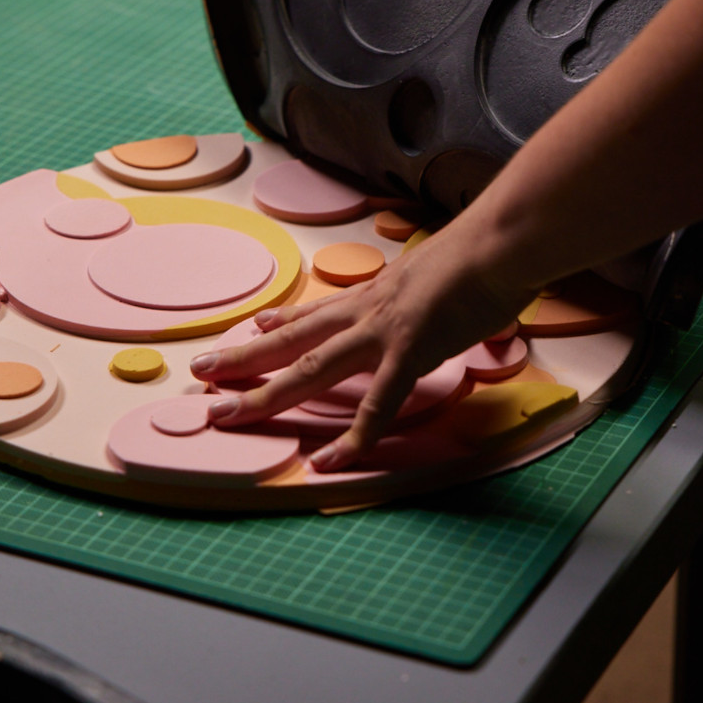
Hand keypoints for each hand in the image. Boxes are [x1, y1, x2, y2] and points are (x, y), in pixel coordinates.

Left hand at [189, 223, 537, 471]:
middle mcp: (365, 311)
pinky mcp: (409, 353)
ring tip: (225, 412)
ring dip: (264, 394)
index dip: (280, 321)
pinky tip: (328, 461)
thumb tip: (449, 297)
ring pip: (310, 368)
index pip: (316, 311)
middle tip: (200, 372)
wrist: (502, 241)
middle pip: (292, 339)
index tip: (251, 328)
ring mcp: (382, 332)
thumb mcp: (440, 273)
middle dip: (243, 359)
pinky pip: (375, 405)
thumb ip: (433, 292)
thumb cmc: (484, 254)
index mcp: (374, 294)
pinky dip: (352, 438)